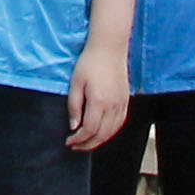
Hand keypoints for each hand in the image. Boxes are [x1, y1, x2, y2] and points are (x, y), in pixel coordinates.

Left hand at [63, 43, 131, 158]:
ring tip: (86, 143)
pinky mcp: (126, 100)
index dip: (79, 139)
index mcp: (99, 101)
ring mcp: (121, 104)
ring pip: (112, 131)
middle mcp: (113, 106)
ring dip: (99, 140)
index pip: (89, 130)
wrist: (109, 48)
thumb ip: (74, 106)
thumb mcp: (75, 83)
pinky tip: (102, 133)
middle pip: (102, 135)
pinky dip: (110, 132)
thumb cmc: (89, 63)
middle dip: (87, 144)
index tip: (69, 140)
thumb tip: (74, 126)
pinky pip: (120, 123)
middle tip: (75, 146)